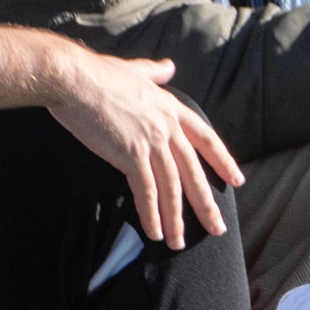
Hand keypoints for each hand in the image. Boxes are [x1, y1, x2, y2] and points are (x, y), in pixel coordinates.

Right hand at [41, 44, 241, 249]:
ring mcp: (151, 141)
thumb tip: (169, 66)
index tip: (237, 181)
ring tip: (179, 243)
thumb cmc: (96, 73)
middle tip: (218, 229)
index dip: (223, 161)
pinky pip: (146, 191)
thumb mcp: (134, 70)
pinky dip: (152, 214)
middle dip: (206, 204)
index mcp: (170, 108)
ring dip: (176, 219)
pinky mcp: (131, 154)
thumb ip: (154, 72)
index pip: (206, 139)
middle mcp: (167, 127)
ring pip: (172, 187)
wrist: (72, 77)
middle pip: (193, 172)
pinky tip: (155, 233)